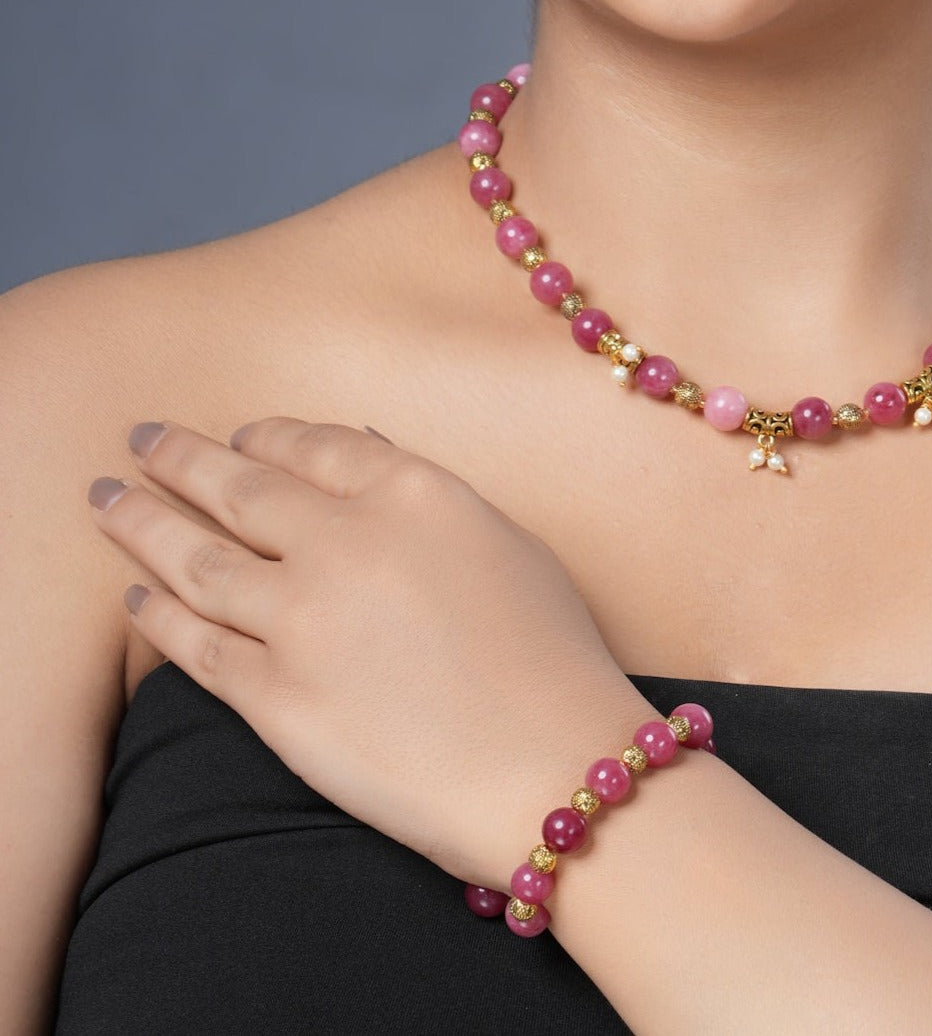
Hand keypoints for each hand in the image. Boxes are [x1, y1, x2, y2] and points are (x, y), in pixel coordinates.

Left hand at [87, 417, 652, 893]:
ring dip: (142, 521)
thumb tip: (363, 450)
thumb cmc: (552, 654)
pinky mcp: (274, 699)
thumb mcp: (508, 543)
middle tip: (141, 438)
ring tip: (107, 498)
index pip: (315, 445)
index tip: (238, 436)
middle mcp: (345, 541)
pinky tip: (138, 595)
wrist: (548, 767)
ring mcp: (301, 619)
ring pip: (198, 558)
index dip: (266, 436)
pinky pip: (197, 647)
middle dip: (180, 456)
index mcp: (412, 493)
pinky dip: (159, 615)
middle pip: (239, 487)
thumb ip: (427, 496)